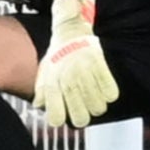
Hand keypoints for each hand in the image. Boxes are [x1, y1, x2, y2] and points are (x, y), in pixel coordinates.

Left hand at [33, 0, 118, 127]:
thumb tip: (38, 106)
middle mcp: (67, 79)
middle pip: (80, 115)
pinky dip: (109, 95)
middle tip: (84, 114)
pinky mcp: (99, 64)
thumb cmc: (57, 54)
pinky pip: (110, 92)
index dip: (60, 119)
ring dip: (97, 107)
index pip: (55, 114)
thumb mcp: (45, 70)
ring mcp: (84, 72)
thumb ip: (41, 90)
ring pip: (97, 107)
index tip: (62, 119)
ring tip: (95, 101)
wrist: (70, 30)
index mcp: (52, 82)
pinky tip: (105, 91)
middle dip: (83, 118)